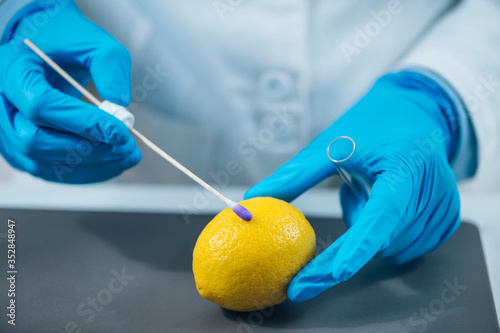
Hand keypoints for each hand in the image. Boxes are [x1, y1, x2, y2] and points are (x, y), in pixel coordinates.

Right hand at [0, 1, 140, 182]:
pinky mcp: (20, 149)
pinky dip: (83, 172)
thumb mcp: (94, 42)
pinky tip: (113, 164)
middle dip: (88, 149)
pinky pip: (48, 170)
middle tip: (127, 146)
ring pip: (42, 162)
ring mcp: (6, 131)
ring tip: (128, 156)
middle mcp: (2, 105)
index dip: (83, 122)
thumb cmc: (66, 42)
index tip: (121, 130)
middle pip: (36, 140)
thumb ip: (110, 68)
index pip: (42, 105)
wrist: (44, 48)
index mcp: (12, 71)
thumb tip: (120, 105)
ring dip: (90, 165)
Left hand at [245, 72, 461, 301]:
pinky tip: (386, 199)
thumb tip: (255, 199)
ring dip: (369, 232)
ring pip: (391, 250)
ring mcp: (443, 208)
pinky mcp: (446, 219)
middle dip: (351, 237)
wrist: (415, 113)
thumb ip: (295, 176)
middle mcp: (429, 193)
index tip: (313, 279)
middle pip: (379, 243)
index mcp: (402, 169)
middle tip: (350, 195)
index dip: (345, 255)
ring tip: (371, 190)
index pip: (375, 222)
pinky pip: (405, 246)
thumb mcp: (331, 144)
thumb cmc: (371, 125)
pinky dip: (386, 233)